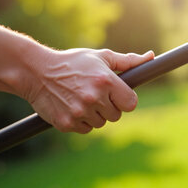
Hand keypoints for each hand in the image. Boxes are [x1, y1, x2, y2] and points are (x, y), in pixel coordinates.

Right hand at [24, 48, 154, 132]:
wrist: (35, 72)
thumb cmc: (73, 62)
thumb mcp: (101, 57)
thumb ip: (128, 61)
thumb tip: (151, 57)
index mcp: (106, 81)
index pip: (131, 103)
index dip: (125, 100)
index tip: (117, 95)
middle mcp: (94, 98)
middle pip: (116, 115)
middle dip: (109, 106)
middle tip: (95, 94)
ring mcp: (80, 112)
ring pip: (101, 123)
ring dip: (95, 115)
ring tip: (81, 98)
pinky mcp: (67, 124)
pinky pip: (85, 130)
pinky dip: (81, 122)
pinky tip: (72, 106)